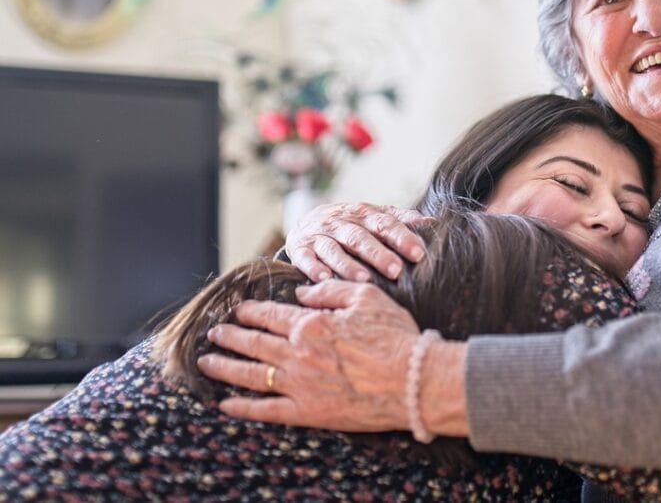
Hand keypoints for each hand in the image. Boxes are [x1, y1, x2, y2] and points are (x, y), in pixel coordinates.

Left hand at [197, 281, 419, 431]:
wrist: (412, 380)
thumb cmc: (395, 337)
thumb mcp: (367, 298)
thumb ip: (330, 290)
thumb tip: (302, 293)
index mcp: (311, 324)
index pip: (270, 315)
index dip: (250, 311)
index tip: (238, 309)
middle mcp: (297, 354)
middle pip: (253, 343)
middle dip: (230, 336)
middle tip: (214, 332)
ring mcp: (299, 385)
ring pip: (250, 375)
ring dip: (225, 367)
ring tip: (207, 362)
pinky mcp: (307, 412)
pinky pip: (266, 411)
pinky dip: (243, 407)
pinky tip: (225, 404)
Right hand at [285, 201, 427, 281]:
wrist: (308, 222)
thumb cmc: (352, 225)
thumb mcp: (375, 217)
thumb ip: (402, 220)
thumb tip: (432, 223)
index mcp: (364, 214)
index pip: (385, 224)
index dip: (402, 237)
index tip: (419, 254)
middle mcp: (341, 222)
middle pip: (360, 237)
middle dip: (378, 254)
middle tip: (396, 270)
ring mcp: (319, 235)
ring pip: (334, 248)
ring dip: (348, 264)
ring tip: (364, 279)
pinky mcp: (300, 248)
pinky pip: (305, 258)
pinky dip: (314, 268)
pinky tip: (324, 279)